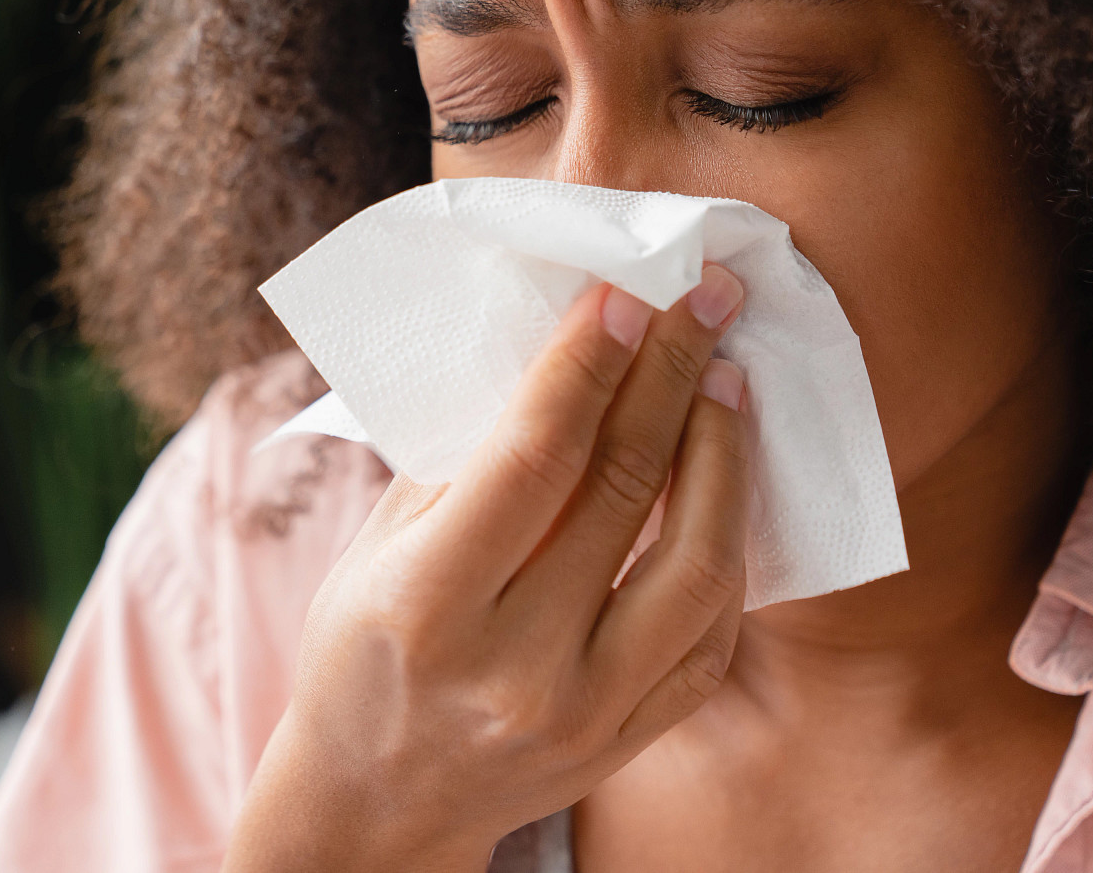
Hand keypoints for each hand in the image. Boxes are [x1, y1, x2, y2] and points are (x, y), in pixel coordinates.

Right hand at [223, 266, 751, 872]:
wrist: (376, 801)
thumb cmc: (363, 651)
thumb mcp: (375, 550)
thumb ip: (459, 460)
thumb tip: (554, 348)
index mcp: (428, 604)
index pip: (533, 459)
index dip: (587, 364)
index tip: (626, 291)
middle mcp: (513, 666)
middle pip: (623, 490)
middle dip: (670, 373)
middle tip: (702, 297)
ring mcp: (585, 711)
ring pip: (697, 564)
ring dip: (722, 454)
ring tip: (724, 377)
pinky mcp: (631, 740)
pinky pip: (713, 633)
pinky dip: (729, 545)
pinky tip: (723, 480)